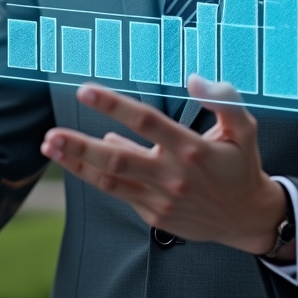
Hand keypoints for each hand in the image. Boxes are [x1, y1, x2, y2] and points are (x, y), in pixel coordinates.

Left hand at [40, 75, 290, 256]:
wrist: (247, 218)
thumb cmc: (242, 165)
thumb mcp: (244, 128)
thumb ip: (224, 99)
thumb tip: (194, 79)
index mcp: (191, 148)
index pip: (146, 121)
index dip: (113, 106)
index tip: (85, 90)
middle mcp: (172, 176)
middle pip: (118, 160)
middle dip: (81, 146)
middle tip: (52, 135)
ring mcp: (161, 199)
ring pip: (110, 181)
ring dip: (77, 164)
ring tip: (50, 147)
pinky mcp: (154, 215)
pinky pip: (120, 192)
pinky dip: (97, 176)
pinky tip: (79, 160)